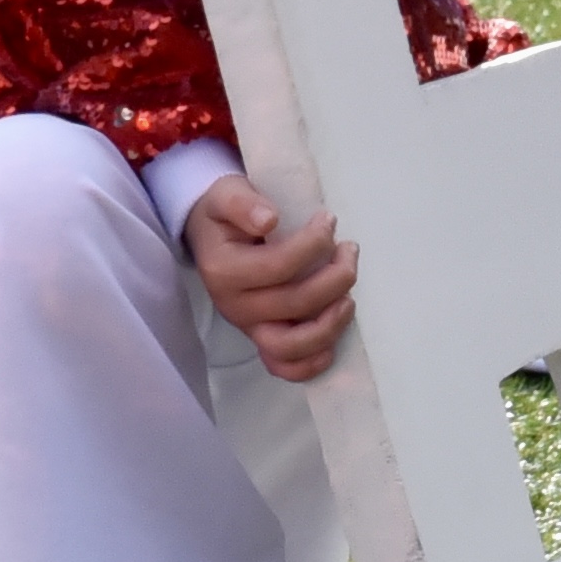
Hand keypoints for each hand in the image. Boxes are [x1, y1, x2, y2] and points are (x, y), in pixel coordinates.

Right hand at [186, 177, 358, 383]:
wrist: (211, 236)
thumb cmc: (224, 215)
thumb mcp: (226, 195)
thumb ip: (242, 203)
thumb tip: (269, 220)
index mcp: (223, 271)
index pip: (279, 265)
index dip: (314, 244)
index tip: (329, 221)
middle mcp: (233, 306)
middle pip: (295, 303)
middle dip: (335, 277)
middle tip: (350, 250)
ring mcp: (248, 328)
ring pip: (292, 345)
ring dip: (330, 324)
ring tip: (349, 297)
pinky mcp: (261, 339)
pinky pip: (283, 366)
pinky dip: (310, 364)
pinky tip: (332, 345)